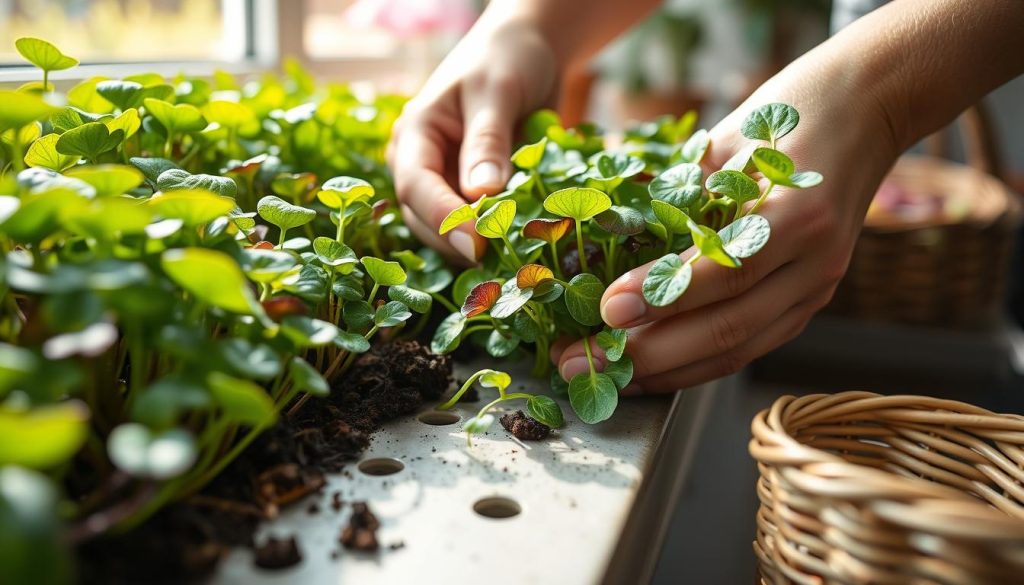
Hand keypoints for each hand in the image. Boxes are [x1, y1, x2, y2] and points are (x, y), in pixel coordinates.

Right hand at [387, 15, 557, 262]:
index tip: (476, 244)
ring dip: (477, 246)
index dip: (443, 219)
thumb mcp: (498, 92)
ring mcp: (446, 182)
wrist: (530, 49)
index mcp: (414, 134)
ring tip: (514, 258)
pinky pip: (479, 226)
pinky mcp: (473, 194)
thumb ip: (489, 141)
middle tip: (501, 260)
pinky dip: (498, 238)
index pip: (415, 186)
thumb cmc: (507, 59)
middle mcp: (422, 163)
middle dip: (457, 241)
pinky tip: (523, 248)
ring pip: (448, 231)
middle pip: (424, 219)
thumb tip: (482, 193)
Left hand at [553, 62, 900, 392]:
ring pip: (737, 352)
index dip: (662, 297)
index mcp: (799, 214)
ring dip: (665, 373)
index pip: (725, 272)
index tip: (606, 309)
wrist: (870, 105)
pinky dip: (695, 364)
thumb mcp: (730, 136)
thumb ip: (681, 190)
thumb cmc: (791, 109)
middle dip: (647, 355)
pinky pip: (749, 346)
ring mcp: (816, 289)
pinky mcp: (808, 302)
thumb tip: (607, 238)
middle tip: (582, 361)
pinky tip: (650, 370)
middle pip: (727, 329)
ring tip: (604, 376)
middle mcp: (815, 264)